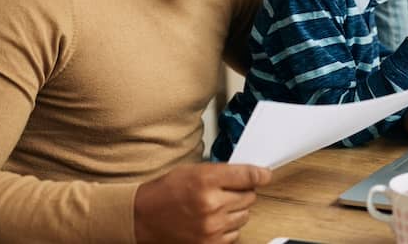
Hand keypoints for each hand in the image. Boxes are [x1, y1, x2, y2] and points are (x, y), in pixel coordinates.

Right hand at [134, 163, 271, 243]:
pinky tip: (214, 220)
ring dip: (236, 210)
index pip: (248, 176)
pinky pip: (236, 233)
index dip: (260, 175)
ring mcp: (212, 226)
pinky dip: (229, 227)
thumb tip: (249, 174)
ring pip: (245, 215)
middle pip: (250, 196)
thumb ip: (221, 172)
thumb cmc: (165, 193)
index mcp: (206, 180)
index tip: (264, 175)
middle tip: (228, 191)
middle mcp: (211, 203)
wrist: (143, 218)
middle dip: (243, 192)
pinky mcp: (210, 243)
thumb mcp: (192, 171)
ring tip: (217, 206)